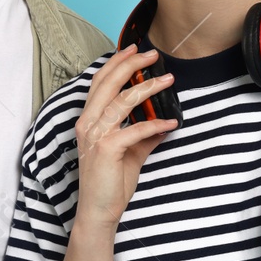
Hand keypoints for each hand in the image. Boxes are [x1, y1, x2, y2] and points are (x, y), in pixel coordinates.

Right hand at [73, 44, 177, 229]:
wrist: (99, 211)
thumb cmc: (110, 183)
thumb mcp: (130, 153)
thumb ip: (144, 136)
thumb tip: (164, 122)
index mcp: (88, 121)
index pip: (99, 83)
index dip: (116, 63)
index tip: (134, 49)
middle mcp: (88, 124)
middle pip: (108, 83)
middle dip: (131, 65)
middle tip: (152, 55)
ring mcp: (96, 136)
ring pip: (122, 101)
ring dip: (148, 88)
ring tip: (169, 81)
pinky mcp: (108, 149)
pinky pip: (136, 129)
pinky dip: (156, 124)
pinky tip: (172, 124)